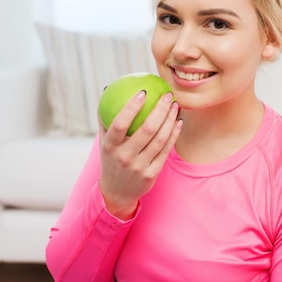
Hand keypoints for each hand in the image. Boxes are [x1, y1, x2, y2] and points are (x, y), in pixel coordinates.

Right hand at [98, 90, 181, 219]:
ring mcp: (139, 167)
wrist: (116, 192)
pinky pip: (165, 150)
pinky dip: (173, 134)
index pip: (120, 123)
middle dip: (160, 110)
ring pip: (160, 139)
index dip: (131, 107)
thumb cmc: (111, 159)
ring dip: (170, 120)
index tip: (143, 91)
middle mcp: (124, 157)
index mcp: (110, 146)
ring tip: (175, 105)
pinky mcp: (152, 174)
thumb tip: (108, 90)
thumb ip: (105, 118)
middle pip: (146, 130)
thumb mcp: (104, 141)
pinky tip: (178, 122)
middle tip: (167, 95)